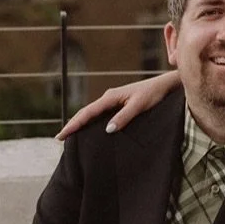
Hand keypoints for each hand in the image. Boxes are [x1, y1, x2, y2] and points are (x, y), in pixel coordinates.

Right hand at [57, 70, 180, 139]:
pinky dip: (90, 121)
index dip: (74, 125)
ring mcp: (113, 100)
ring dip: (80, 123)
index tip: (62, 135)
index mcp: (110, 98)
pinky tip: (90, 129)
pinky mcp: (118, 104)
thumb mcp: (139, 106)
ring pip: (92, 113)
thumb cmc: (153, 94)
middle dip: (72, 124)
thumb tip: (108, 129)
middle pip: (85, 112)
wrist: (164, 85)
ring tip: (70, 135)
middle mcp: (108, 98)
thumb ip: (124, 117)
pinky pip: (99, 113)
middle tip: (60, 138)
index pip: (87, 113)